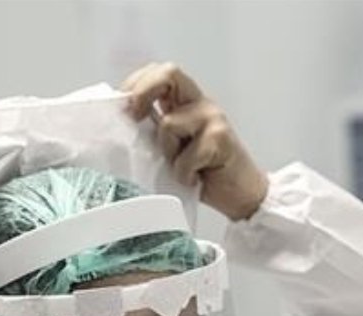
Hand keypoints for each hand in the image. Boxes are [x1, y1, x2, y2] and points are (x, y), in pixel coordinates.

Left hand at [121, 63, 267, 221]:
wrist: (241, 194)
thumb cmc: (204, 173)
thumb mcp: (172, 148)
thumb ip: (154, 131)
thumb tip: (121, 126)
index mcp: (186, 102)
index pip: (158, 73)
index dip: (136, 84)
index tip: (124, 109)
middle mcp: (200, 104)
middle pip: (168, 73)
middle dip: (144, 92)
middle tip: (135, 117)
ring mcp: (213, 119)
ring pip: (169, 123)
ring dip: (167, 152)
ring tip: (180, 168)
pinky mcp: (221, 140)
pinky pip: (186, 156)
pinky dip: (184, 173)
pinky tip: (194, 179)